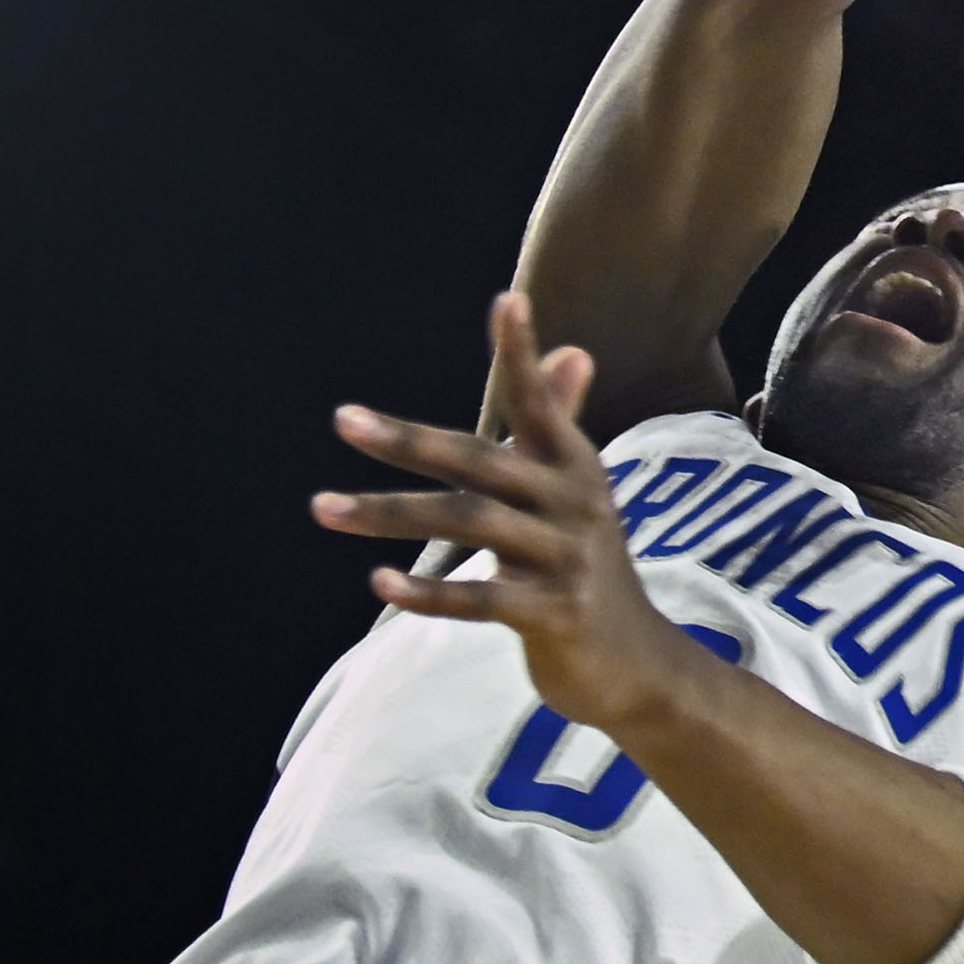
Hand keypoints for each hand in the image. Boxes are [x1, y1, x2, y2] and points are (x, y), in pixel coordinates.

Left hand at [313, 292, 692, 737]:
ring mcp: (568, 560)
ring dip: (390, 516)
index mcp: (576, 468)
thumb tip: (572, 350)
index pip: (542, 402)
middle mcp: (575, 504)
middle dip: (409, 440)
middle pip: (481, 462)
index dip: (522, 353)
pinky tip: (379, 582)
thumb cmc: (588, 568)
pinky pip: (482, 598)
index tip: (508, 300)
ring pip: (469, 525)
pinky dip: (429, 592)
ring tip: (325, 508)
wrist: (637, 663)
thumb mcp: (576, 494)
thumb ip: (561, 423)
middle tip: (346, 420)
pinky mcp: (556, 614)